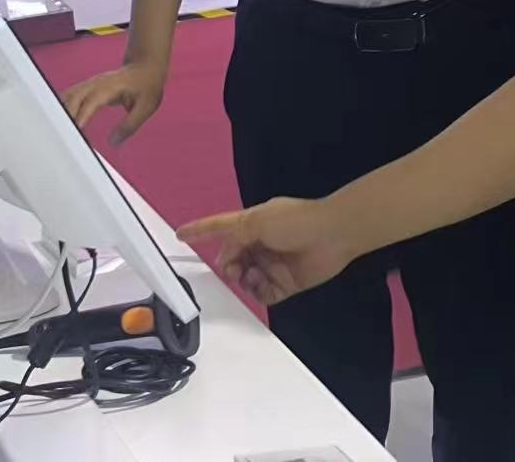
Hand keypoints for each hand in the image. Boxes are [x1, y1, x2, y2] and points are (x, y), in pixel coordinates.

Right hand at [61, 59, 167, 144]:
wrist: (145, 66)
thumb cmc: (147, 85)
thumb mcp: (146, 108)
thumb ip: (129, 126)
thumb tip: (113, 142)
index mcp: (110, 88)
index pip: (90, 103)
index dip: (81, 116)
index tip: (74, 130)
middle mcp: (96, 84)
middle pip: (72, 99)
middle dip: (65, 116)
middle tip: (61, 138)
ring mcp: (90, 84)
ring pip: (67, 96)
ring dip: (60, 111)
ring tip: (56, 132)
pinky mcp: (87, 87)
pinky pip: (69, 96)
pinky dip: (62, 108)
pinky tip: (59, 122)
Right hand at [178, 198, 359, 306]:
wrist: (333, 235)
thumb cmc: (298, 220)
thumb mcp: (257, 220)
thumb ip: (234, 234)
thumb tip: (224, 252)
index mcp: (252, 224)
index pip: (220, 227)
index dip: (200, 231)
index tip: (181, 235)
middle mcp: (260, 244)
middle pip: (231, 259)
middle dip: (228, 265)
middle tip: (234, 267)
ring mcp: (272, 265)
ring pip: (244, 279)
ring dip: (243, 279)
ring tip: (252, 273)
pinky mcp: (284, 284)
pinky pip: (262, 294)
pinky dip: (257, 291)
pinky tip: (262, 282)